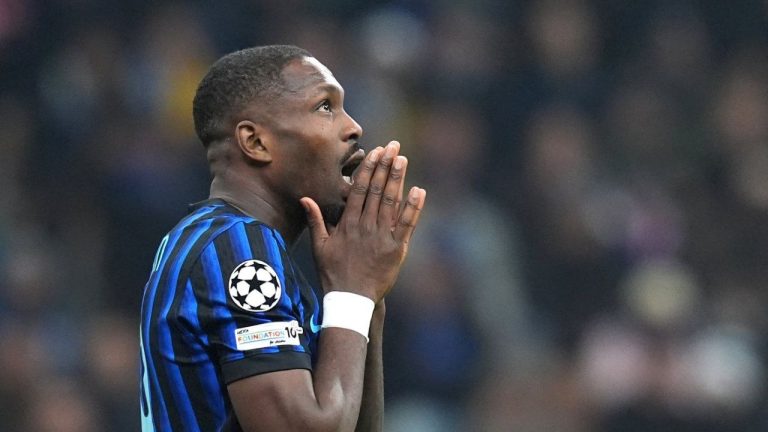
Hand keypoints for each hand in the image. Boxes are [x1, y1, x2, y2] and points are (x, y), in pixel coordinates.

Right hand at [300, 141, 425, 302]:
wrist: (350, 300)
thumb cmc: (333, 274)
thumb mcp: (319, 246)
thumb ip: (315, 220)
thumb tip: (305, 198)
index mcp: (348, 224)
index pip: (359, 189)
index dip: (368, 168)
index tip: (376, 152)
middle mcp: (365, 226)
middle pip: (376, 190)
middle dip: (385, 166)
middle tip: (394, 146)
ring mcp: (382, 237)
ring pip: (391, 202)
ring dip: (397, 179)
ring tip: (403, 159)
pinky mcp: (397, 249)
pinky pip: (407, 224)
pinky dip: (413, 207)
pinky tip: (419, 191)